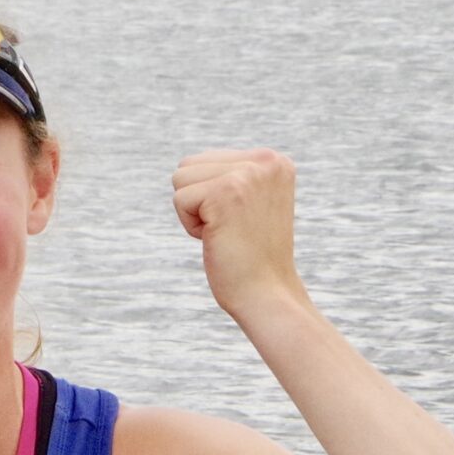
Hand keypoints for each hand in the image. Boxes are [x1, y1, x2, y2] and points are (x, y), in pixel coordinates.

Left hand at [170, 148, 307, 320]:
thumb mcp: (252, 203)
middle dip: (198, 202)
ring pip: (181, 179)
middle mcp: (265, 161)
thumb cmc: (253, 257)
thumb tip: (190, 163)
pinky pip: (179, 200)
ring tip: (226, 232)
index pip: (207, 159)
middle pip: (189, 164)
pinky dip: (191, 227)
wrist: (267, 294)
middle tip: (231, 229)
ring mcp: (247, 174)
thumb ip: (232, 175)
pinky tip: (219, 239)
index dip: (210, 198)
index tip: (240, 221)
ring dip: (194, 213)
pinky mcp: (226, 192)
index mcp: (274, 161)